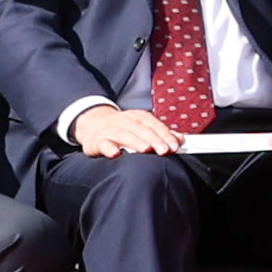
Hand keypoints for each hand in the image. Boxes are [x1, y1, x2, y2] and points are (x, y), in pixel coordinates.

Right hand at [68, 102, 182, 156]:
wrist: (91, 122)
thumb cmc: (122, 127)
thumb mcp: (141, 126)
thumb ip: (160, 133)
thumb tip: (180, 139)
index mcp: (137, 117)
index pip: (153, 124)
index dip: (164, 134)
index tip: (174, 146)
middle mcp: (124, 121)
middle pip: (140, 129)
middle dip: (153, 139)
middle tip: (164, 150)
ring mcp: (109, 130)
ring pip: (123, 134)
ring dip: (135, 142)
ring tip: (146, 149)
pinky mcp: (96, 140)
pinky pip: (103, 143)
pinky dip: (109, 148)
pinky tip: (115, 153)